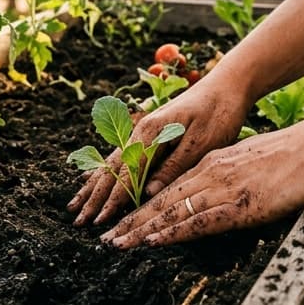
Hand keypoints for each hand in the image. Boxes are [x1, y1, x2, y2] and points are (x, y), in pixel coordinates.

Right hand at [67, 76, 248, 225]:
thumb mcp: (201, 141)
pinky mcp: (150, 134)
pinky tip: (91, 178)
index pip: (127, 173)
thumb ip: (174, 166)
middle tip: (77, 220)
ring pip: (112, 164)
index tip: (101, 220)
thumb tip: (149, 193)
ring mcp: (143, 132)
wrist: (228, 84)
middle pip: (112, 169)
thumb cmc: (219, 112)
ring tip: (75, 205)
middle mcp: (141, 131)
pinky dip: (105, 171)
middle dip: (94, 196)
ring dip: (93, 185)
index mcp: (151, 133)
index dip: (113, 199)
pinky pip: (121, 157)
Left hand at [99, 122, 303, 247]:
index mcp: (215, 162)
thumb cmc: (297, 155)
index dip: (144, 205)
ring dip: (141, 230)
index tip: (125, 219)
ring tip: (116, 244)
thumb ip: (237, 179)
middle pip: (161, 199)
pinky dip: (171, 233)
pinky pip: (197, 221)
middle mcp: (211, 173)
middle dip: (132, 220)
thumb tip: (230, 196)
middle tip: (106, 237)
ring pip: (171, 211)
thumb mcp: (256, 163)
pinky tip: (152, 242)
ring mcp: (223, 188)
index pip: (171, 187)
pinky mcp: (239, 205)